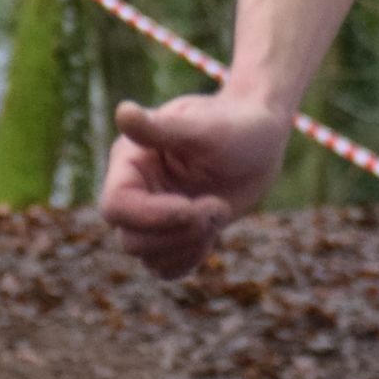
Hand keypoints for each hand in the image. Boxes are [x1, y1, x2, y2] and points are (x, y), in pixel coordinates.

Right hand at [101, 91, 291, 277]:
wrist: (261, 137)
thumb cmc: (235, 124)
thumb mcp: (203, 127)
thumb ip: (161, 128)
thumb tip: (123, 112)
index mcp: (131, 162)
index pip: (117, 207)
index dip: (151, 216)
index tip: (191, 207)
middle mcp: (136, 190)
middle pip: (131, 240)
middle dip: (178, 231)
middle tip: (218, 206)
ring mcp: (153, 215)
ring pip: (148, 257)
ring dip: (188, 244)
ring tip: (219, 211)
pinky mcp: (173, 232)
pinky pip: (165, 267)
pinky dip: (188, 259)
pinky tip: (212, 232)